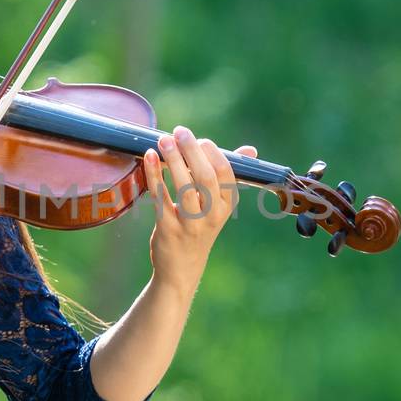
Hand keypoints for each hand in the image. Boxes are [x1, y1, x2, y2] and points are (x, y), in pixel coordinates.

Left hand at [142, 125, 256, 294]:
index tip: (199, 139)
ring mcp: (190, 223)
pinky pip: (160, 196)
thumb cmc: (200, 228)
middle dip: (192, 150)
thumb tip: (250, 151)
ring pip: (184, 186)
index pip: (225, 173)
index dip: (213, 152)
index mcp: (226, 205)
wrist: (182, 269)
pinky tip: (149, 156)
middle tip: (179, 131)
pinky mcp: (167, 228)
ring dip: (173, 159)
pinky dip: (154, 174)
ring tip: (163, 140)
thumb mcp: (218, 206)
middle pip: (205, 176)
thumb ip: (229, 176)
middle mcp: (212, 214)